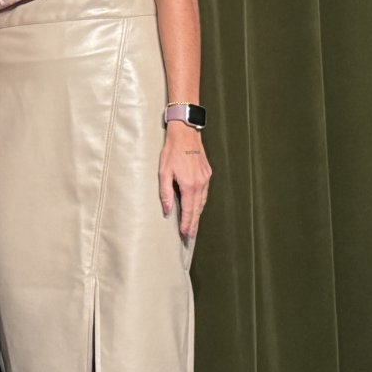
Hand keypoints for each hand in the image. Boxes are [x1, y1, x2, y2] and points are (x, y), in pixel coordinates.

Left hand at [160, 123, 210, 240]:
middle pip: (198, 209)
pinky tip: (197, 206)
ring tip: (193, 226)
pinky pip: (205, 192)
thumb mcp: (164, 172)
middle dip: (194, 224)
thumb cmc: (172, 151)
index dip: (187, 224)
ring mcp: (206, 178)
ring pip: (203, 202)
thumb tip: (168, 210)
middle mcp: (200, 184)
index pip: (189, 210)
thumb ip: (165, 192)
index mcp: (189, 185)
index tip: (185, 235)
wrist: (186, 134)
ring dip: (198, 215)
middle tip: (190, 237)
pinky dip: (201, 202)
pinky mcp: (207, 173)